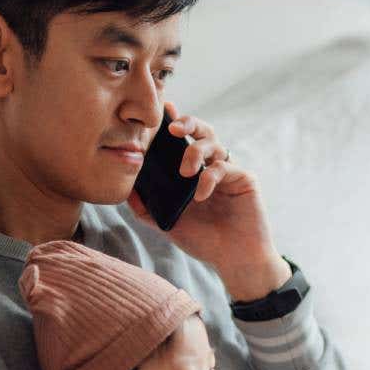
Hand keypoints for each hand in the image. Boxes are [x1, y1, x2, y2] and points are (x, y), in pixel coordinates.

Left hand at [126, 100, 289, 300]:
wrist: (234, 260)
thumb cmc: (205, 242)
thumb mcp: (168, 224)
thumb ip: (147, 208)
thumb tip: (125, 190)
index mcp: (195, 172)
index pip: (184, 141)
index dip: (176, 122)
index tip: (165, 109)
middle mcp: (212, 166)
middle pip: (202, 130)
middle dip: (188, 123)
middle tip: (172, 129)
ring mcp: (230, 171)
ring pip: (214, 142)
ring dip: (195, 151)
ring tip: (185, 172)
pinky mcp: (244, 179)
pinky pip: (224, 167)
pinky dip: (209, 178)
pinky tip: (200, 196)